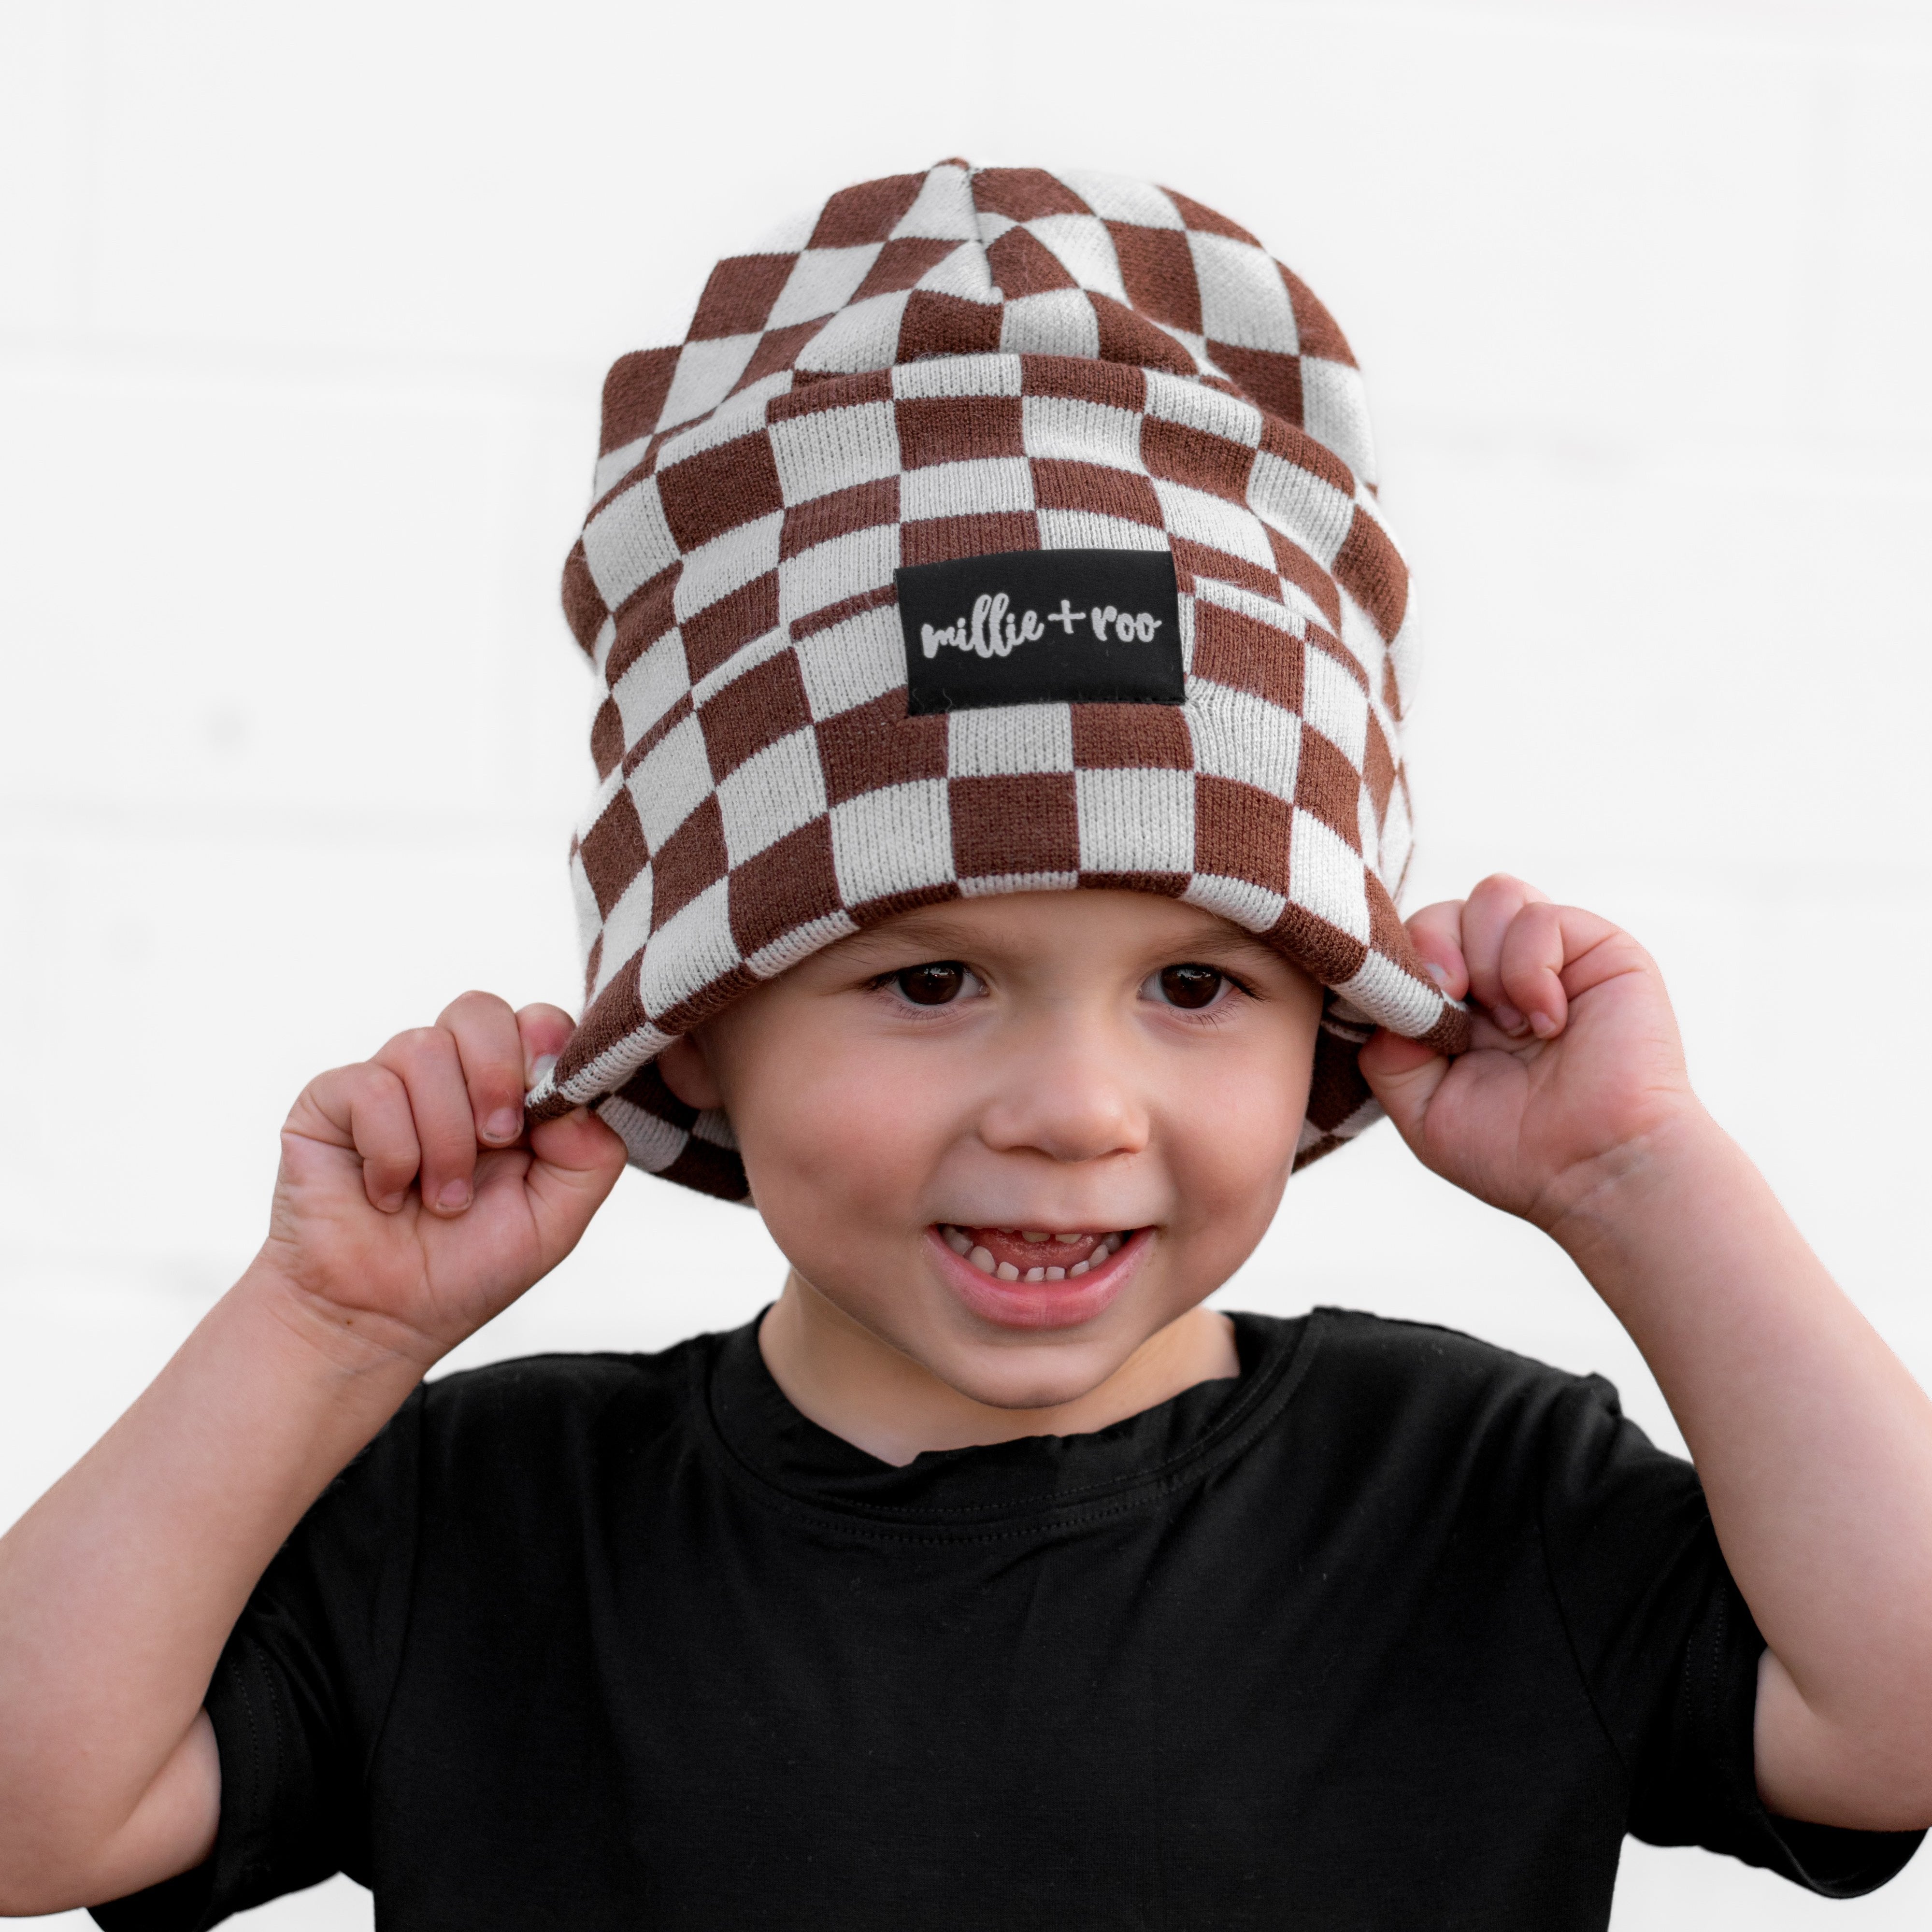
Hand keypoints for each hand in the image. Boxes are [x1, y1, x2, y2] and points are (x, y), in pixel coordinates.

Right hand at [255, 993, 625, 1369]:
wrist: (379, 1321)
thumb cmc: (466, 1268)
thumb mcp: (557, 1217)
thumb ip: (590, 1150)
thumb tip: (571, 1087)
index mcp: (507, 1092)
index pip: (536, 1021)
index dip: (546, 1049)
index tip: (542, 1110)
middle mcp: (448, 1075)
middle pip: (479, 1009)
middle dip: (497, 1076)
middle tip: (498, 1143)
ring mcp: (388, 1082)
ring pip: (425, 1048)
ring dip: (445, 1138)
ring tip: (441, 1199)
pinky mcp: (331, 1100)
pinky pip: (371, 1088)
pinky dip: (392, 1154)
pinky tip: (388, 1195)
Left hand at [1358, 875, 1703, 1232]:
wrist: (1596, 1172)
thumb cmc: (1515, 1152)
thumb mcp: (1422, 1108)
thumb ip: (1386, 1049)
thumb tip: (1388, 993)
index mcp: (1458, 1006)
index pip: (1410, 944)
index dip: (1398, 964)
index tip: (1407, 1009)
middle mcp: (1500, 974)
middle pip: (1443, 910)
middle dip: (1434, 950)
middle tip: (1452, 1000)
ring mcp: (1550, 958)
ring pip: (1492, 895)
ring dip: (1486, 959)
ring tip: (1510, 1024)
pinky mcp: (1598, 948)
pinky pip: (1540, 916)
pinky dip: (1531, 968)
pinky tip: (1548, 1022)